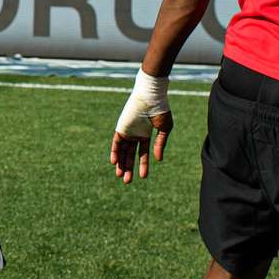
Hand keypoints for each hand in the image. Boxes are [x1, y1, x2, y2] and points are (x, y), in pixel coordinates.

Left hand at [112, 69, 172, 183]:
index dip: (143, 165)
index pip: (142, 153)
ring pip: (122, 151)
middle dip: (129, 168)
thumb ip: (160, 143)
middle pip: (130, 155)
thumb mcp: (164, 129)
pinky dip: (115, 152)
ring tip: (120, 176)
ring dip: (121, 163)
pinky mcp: (121, 127)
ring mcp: (127, 131)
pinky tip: (115, 162)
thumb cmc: (160, 109)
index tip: (143, 177)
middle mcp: (135, 134)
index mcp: (146, 134)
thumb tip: (158, 159)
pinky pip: (116, 142)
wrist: (152, 96)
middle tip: (127, 181)